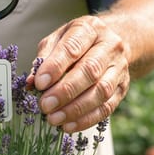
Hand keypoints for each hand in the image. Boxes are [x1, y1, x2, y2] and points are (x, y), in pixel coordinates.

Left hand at [28, 15, 130, 132]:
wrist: (109, 44)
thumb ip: (44, 59)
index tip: (40, 83)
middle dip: (65, 91)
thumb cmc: (77, 42)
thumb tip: (31, 82)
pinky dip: (87, 119)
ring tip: (54, 119)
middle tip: (45, 106)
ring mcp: (119, 67)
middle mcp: (109, 46)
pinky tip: (69, 125)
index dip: (55, 67)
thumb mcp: (57, 40)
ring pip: (101, 91)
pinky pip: (107, 107)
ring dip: (76, 109)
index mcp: (89, 29)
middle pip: (90, 70)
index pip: (73, 48)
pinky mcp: (122, 88)